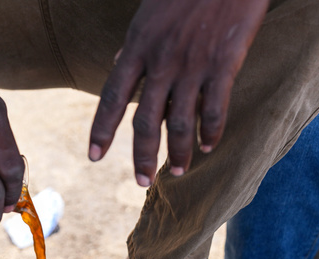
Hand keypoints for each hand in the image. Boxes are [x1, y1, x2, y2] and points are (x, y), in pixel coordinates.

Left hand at [88, 0, 269, 185]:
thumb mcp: (149, 12)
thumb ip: (135, 44)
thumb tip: (118, 63)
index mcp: (138, 46)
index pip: (112, 97)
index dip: (101, 131)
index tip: (94, 157)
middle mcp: (161, 61)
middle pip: (145, 122)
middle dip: (142, 156)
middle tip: (141, 181)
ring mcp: (193, 65)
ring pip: (181, 123)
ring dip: (179, 153)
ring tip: (179, 170)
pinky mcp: (224, 64)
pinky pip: (215, 109)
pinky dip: (212, 132)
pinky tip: (209, 146)